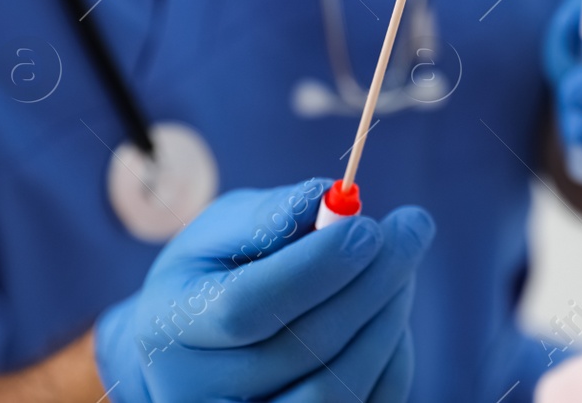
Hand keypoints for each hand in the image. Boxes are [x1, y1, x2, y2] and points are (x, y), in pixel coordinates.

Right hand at [94, 179, 433, 402]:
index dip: (315, 268)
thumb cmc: (214, 275)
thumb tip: (324, 198)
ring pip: (337, 389)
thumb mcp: (220, 233)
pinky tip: (389, 313)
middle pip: (303, 348)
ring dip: (386, 320)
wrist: (194, 352)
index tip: (368, 228)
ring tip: (402, 268)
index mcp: (169, 326)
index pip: (246, 307)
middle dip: (371, 283)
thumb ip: (265, 217)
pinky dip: (391, 359)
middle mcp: (193, 393)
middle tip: (411, 230)